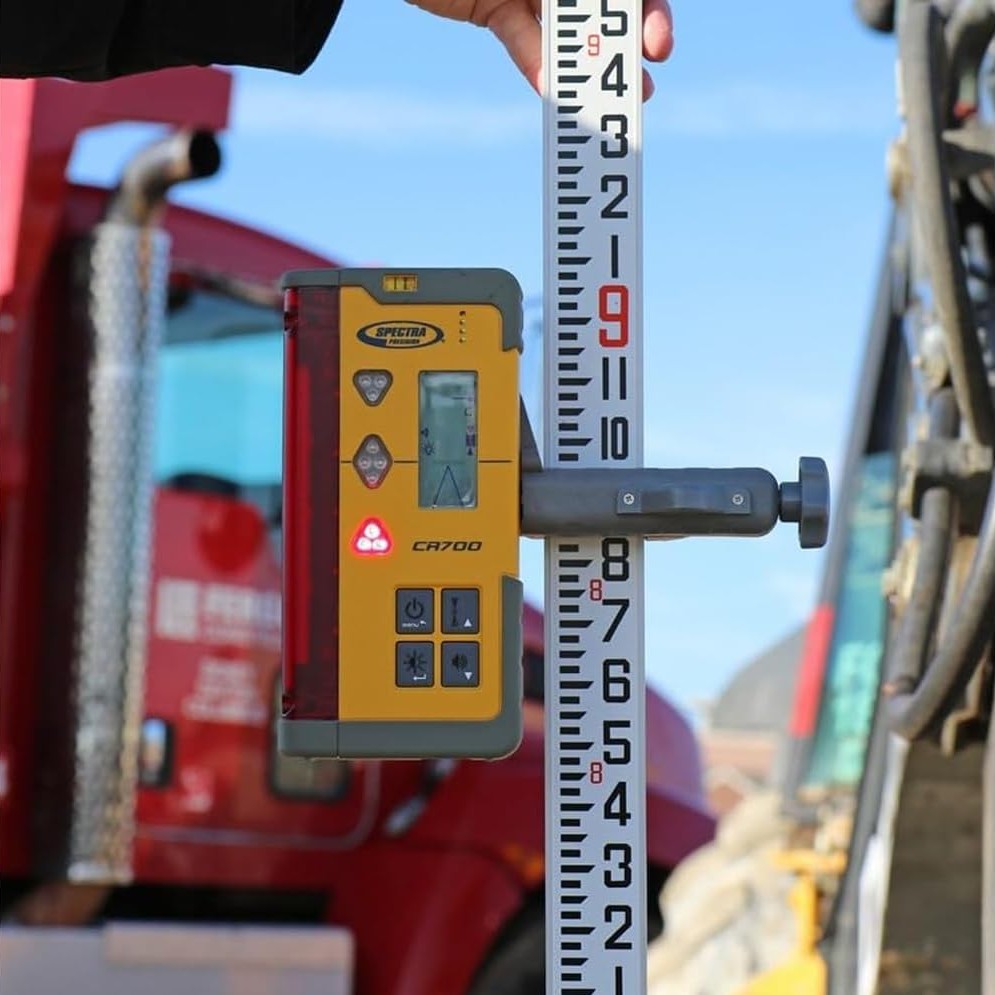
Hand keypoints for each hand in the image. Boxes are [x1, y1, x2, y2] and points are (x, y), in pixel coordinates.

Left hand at [407, 0, 672, 98]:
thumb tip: (611, 6)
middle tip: (644, 85)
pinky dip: (536, 64)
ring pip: (566, 29)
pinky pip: (521, 39)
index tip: (657, 46)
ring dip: (588, 69)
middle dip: (625, 45)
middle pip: (603, 5)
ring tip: (610, 105)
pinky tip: (552, 92)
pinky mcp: (493, 7)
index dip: (648, 11)